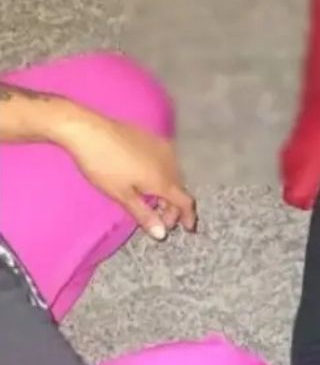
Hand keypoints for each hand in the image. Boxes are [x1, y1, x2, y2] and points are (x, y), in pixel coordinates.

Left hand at [60, 107, 196, 239]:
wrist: (87, 129)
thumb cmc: (103, 164)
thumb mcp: (122, 195)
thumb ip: (144, 215)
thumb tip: (162, 235)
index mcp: (163, 180)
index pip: (185, 202)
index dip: (188, 217)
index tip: (187, 228)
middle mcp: (169, 163)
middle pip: (180, 189)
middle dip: (174, 206)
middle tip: (160, 219)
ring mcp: (161, 147)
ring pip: (174, 174)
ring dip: (168, 190)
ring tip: (153, 200)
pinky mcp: (151, 137)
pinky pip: (165, 161)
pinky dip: (162, 175)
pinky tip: (147, 179)